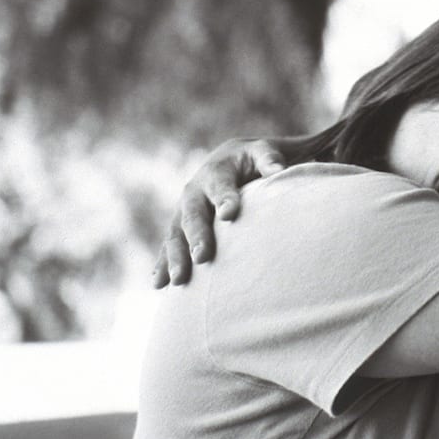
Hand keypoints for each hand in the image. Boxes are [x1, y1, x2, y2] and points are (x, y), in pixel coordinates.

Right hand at [151, 138, 288, 287]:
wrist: (230, 159)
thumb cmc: (253, 159)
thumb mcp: (263, 152)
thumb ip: (270, 160)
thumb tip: (279, 170)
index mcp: (217, 171)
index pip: (220, 184)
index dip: (225, 198)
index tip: (229, 214)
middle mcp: (195, 191)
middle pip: (194, 214)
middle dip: (198, 235)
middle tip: (203, 256)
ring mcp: (184, 210)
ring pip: (176, 234)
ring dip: (176, 257)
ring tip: (179, 280)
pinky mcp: (180, 227)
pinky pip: (169, 246)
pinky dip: (162, 265)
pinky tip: (159, 285)